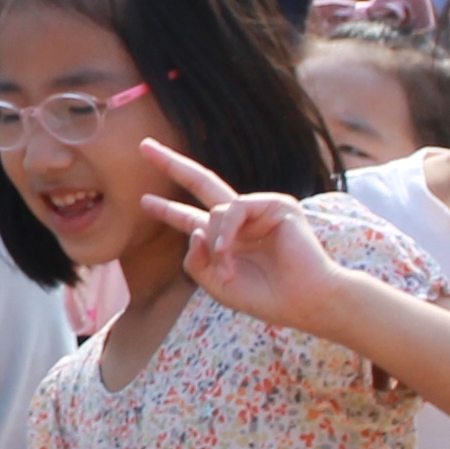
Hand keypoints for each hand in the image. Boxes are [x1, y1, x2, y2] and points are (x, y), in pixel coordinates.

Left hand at [136, 141, 348, 327]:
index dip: (168, 209)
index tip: (144, 201)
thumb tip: (193, 229)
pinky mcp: (277, 205)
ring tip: (225, 268)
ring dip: (215, 243)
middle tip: (144, 146)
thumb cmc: (267, 297)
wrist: (306, 302)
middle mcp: (242, 219)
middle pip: (201, 183)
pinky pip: (235, 208)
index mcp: (228, 239)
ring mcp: (260, 209)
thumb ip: (196, 261)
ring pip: (216, 211)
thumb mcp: (218, 285)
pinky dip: (227, 232)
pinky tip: (229, 251)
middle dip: (172, 165)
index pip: (191, 217)